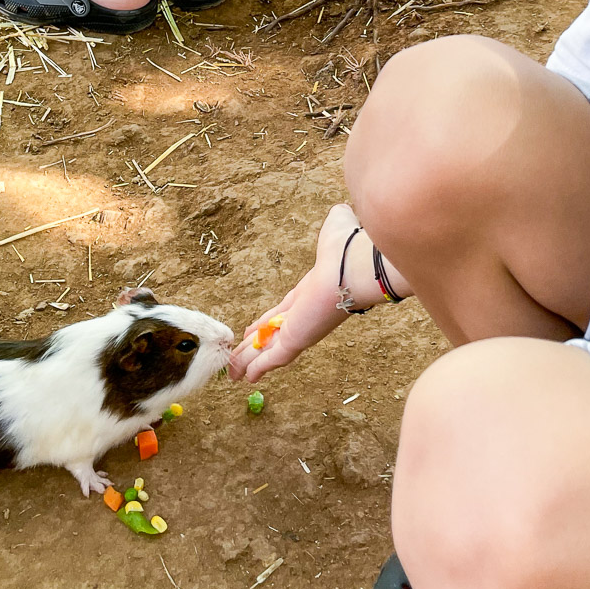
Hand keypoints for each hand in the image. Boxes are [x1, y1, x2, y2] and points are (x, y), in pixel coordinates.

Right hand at [229, 202, 364, 383]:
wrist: (357, 269)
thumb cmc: (348, 249)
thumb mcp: (336, 229)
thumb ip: (335, 222)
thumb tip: (340, 210)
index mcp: (309, 294)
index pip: (282, 313)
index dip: (266, 323)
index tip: (252, 331)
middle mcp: (303, 316)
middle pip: (271, 336)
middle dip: (254, 347)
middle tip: (239, 358)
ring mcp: (300, 330)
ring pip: (267, 351)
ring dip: (249, 363)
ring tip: (232, 376)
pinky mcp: (296, 341)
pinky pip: (271, 358)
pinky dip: (257, 368)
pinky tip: (244, 378)